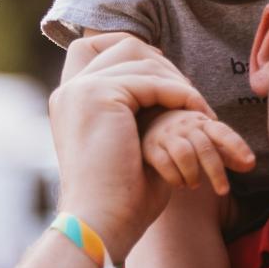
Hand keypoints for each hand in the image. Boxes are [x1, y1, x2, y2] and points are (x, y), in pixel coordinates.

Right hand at [50, 33, 214, 259]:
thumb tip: (168, 89)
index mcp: (70, 100)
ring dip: (178, 82)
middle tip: (191, 96)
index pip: (99, 48)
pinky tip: (198, 114)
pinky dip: (181, 95)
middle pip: (124, 45)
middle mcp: (69, 89)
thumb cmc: (121, 198)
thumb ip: (138, 113)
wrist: (102, 222)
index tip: (169, 82)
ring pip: (143, 60)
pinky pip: (152, 80)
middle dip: (164, 66)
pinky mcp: (99, 95)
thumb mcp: (128, 145)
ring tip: (199, 108)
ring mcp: (81, 89)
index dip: (137, 55)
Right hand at [141, 108, 254, 194]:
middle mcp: (185, 126)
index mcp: (202, 123)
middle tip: (224, 191)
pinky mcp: (150, 147)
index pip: (223, 132)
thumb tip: (251, 165)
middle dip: (216, 172)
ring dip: (193, 174)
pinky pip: (164, 163)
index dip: (237, 146)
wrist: (145, 122)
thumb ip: (228, 153)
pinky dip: (175, 177)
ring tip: (195, 185)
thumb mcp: (206, 140)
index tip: (250, 162)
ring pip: (184, 154)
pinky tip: (180, 185)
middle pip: (205, 147)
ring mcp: (166, 135)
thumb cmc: (185, 135)